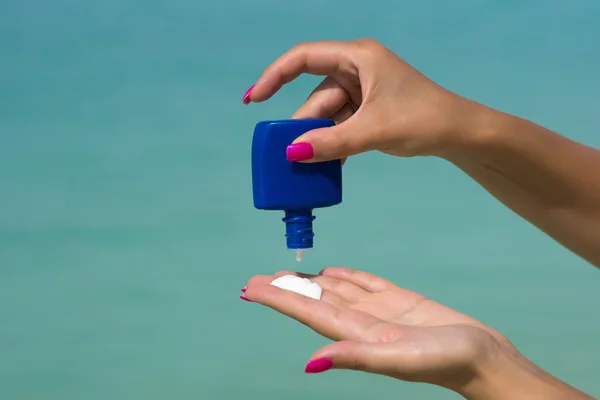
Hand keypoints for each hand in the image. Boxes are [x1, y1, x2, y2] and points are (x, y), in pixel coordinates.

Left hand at [241, 267, 510, 393]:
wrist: (484, 357)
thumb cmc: (445, 361)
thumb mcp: (399, 359)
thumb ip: (356, 357)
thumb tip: (311, 363)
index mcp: (356, 334)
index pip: (308, 311)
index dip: (279, 299)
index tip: (252, 288)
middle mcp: (362, 321)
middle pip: (316, 299)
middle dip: (287, 289)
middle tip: (260, 278)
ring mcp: (381, 310)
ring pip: (338, 289)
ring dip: (312, 280)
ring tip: (288, 273)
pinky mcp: (401, 300)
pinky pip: (366, 283)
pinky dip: (347, 275)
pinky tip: (333, 271)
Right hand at [242, 39, 475, 160]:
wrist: (459, 133)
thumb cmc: (423, 119)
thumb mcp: (373, 131)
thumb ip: (332, 142)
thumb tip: (292, 153)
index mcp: (358, 58)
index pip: (304, 58)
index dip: (275, 76)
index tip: (255, 100)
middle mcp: (356, 69)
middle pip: (315, 96)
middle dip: (304, 126)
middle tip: (288, 155)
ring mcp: (362, 91)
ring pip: (326, 115)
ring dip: (319, 139)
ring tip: (308, 166)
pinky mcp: (368, 110)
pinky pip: (339, 125)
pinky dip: (333, 142)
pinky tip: (327, 163)